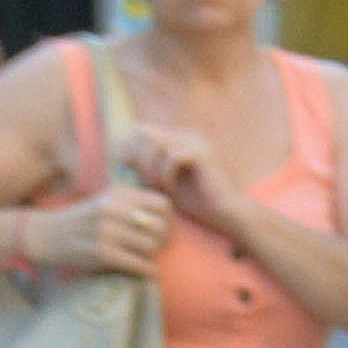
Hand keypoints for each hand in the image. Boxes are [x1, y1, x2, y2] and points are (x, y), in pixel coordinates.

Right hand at [37, 182, 172, 278]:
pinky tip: (142, 270)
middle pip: (161, 228)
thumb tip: (169, 219)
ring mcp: (106, 230)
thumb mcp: (105, 202)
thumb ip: (133, 205)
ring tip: (141, 257)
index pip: (163, 204)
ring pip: (152, 247)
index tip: (158, 230)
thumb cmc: (83, 222)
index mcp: (117, 194)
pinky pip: (141, 265)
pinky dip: (147, 271)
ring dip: (151, 256)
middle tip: (151, 248)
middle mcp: (112, 209)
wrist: (45, 235)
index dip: (168, 220)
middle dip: (162, 241)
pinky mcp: (102, 253)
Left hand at [114, 119, 232, 222]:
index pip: (140, 131)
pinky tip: (171, 189)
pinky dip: (166, 174)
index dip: (127, 148)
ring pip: (156, 143)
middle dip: (136, 157)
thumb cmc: (197, 204)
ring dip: (150, 167)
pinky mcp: (203, 154)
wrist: (228, 216)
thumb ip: (145, 167)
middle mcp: (186, 136)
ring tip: (157, 187)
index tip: (126, 171)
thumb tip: (119, 157)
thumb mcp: (163, 182)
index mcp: (178, 140)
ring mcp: (196, 142)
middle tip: (140, 180)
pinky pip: (172, 156)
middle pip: (144, 131)